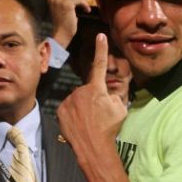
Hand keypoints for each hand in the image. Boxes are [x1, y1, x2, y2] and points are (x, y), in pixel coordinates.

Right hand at [47, 0, 91, 48]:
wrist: (61, 34)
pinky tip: (87, 10)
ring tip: (86, 7)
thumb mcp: (60, 9)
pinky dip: (85, 5)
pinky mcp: (67, 4)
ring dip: (84, 0)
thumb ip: (64, 0)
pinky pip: (80, 0)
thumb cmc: (62, 24)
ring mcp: (60, 0)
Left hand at [57, 34, 126, 162]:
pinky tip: (78, 125)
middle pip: (88, 91)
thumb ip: (114, 96)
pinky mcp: (60, 110)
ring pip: (77, 100)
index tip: (100, 35)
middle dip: (92, 100)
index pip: (100, 64)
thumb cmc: (109, 128)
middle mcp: (81, 90)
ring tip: (88, 123)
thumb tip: (108, 94)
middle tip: (97, 116)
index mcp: (97, 88)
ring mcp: (69, 100)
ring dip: (82, 108)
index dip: (101, 49)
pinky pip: (68, 108)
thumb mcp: (120, 109)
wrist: (92, 147)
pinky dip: (72, 115)